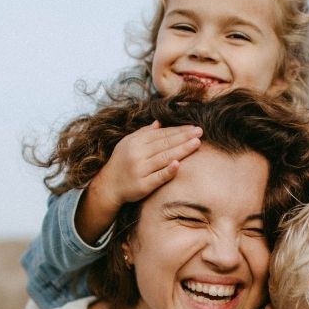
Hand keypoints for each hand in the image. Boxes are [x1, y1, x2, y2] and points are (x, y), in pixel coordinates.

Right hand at [76, 121, 201, 242]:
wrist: (108, 186)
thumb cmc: (121, 163)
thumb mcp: (128, 143)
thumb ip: (143, 133)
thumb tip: (159, 122)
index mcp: (136, 142)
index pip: (162, 134)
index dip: (178, 130)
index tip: (193, 127)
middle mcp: (138, 154)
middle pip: (165, 144)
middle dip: (184, 137)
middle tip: (200, 131)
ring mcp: (140, 170)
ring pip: (164, 158)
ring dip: (182, 150)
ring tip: (197, 143)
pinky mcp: (142, 185)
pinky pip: (158, 177)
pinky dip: (168, 171)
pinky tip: (179, 164)